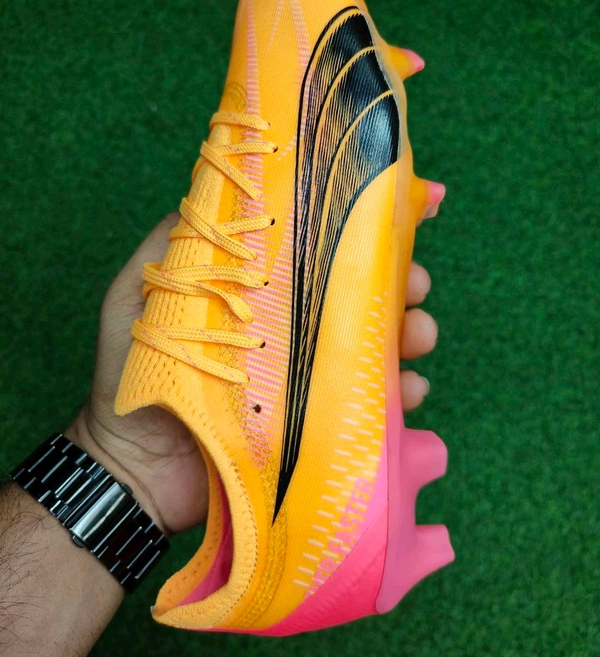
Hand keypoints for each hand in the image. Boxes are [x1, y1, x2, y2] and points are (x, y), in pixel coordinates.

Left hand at [66, 215, 438, 535]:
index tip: (401, 210)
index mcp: (262, 296)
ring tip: (419, 334)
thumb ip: (173, 245)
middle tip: (415, 282)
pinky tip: (410, 391)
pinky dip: (402, 398)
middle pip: (360, 298)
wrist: (132, 466)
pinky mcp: (319, 428)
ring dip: (412, 334)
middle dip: (400, 283)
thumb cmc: (131, 373)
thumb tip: (214, 190)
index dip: (361, 233)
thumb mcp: (140, 294)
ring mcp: (309, 381)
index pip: (319, 255)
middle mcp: (292, 333)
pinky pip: (373, 409)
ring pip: (377, 349)